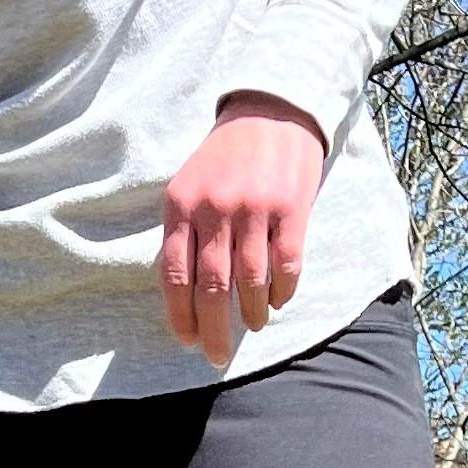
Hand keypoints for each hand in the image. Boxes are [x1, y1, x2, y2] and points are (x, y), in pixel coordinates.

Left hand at [159, 92, 326, 366]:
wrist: (270, 111)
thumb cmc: (224, 158)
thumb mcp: (190, 186)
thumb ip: (184, 233)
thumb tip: (183, 293)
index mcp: (181, 206)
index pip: (175, 274)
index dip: (181, 315)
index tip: (187, 341)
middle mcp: (215, 209)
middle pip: (212, 286)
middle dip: (213, 329)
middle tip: (216, 356)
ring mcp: (255, 208)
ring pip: (250, 280)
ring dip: (251, 312)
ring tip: (253, 325)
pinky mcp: (292, 207)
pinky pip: (287, 264)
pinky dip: (282, 291)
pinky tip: (278, 301)